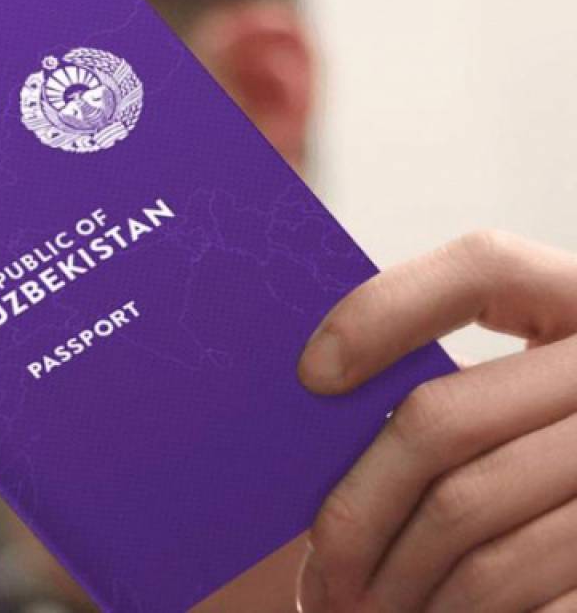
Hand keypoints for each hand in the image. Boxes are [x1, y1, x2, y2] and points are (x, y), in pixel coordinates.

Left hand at [296, 231, 576, 611]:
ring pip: (465, 508)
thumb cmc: (535, 459)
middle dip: (356, 505)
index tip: (311, 375)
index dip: (387, 310)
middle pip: (442, 417)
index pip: (484, 267)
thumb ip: (445, 391)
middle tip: (321, 563)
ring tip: (352, 600)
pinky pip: (516, 582)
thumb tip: (318, 409)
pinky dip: (450, 610)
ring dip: (392, 572)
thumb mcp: (511, 405)